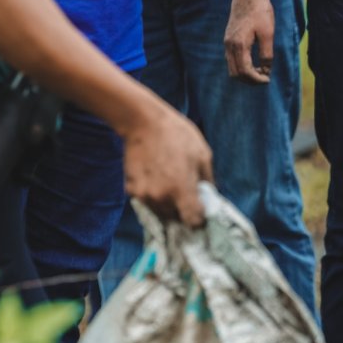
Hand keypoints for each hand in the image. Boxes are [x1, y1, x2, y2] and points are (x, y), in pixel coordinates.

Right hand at [123, 104, 211, 227]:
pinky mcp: (131, 190)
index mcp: (182, 190)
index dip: (199, 219)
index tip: (201, 212)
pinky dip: (153, 196)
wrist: (142, 121)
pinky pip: (147, 202)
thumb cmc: (177, 134)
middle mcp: (161, 198)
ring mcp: (144, 195)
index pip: (193, 221)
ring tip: (170, 182)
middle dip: (183, 210)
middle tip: (185, 193)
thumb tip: (211, 200)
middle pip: (176, 218)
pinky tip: (156, 178)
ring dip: (168, 205)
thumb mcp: (203, 156)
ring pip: (161, 212)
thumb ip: (208, 183)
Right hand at [224, 0, 274, 83]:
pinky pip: (231, 59)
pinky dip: (241, 66)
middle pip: (236, 74)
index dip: (257, 80)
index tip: (268, 80)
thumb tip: (266, 71)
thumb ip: (266, 54)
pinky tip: (253, 63)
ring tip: (260, 72)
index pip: (245, 72)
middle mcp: (229, 45)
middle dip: (250, 80)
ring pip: (232, 68)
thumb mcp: (268, 34)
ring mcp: (227, 42)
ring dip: (245, 74)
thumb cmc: (260, 12)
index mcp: (239, 45)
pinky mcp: (228, 38)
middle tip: (265, 79)